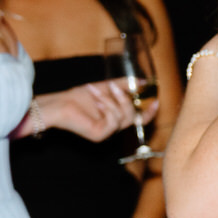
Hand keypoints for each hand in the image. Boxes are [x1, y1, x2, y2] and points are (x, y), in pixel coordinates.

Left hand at [39, 80, 157, 141]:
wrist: (60, 104)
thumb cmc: (79, 98)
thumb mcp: (107, 88)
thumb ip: (125, 85)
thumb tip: (143, 82)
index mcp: (116, 118)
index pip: (138, 119)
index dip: (149, 112)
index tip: (156, 101)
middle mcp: (113, 127)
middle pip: (134, 116)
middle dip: (125, 99)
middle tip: (112, 86)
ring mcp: (107, 133)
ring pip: (124, 117)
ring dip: (110, 100)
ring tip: (95, 91)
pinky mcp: (100, 135)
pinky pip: (114, 120)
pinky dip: (105, 107)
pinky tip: (95, 102)